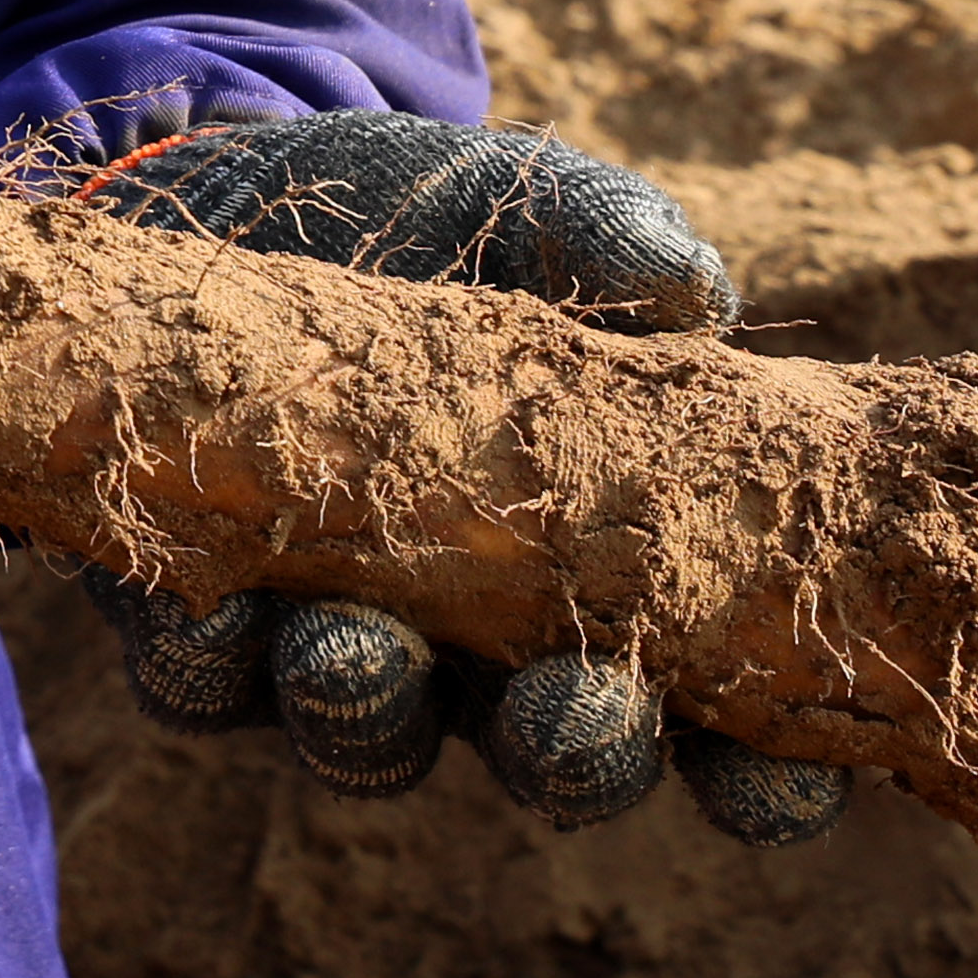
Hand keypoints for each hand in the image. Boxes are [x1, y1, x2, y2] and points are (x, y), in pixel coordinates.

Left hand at [74, 107, 846, 847]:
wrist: (234, 198)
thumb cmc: (433, 221)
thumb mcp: (528, 211)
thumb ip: (612, 242)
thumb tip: (687, 284)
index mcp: (622, 581)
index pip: (727, 729)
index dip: (761, 778)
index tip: (774, 779)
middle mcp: (495, 651)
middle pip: (554, 754)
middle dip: (564, 749)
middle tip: (567, 718)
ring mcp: (354, 646)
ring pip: (377, 733)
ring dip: (368, 710)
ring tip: (353, 656)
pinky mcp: (202, 623)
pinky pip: (204, 684)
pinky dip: (205, 661)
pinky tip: (207, 618)